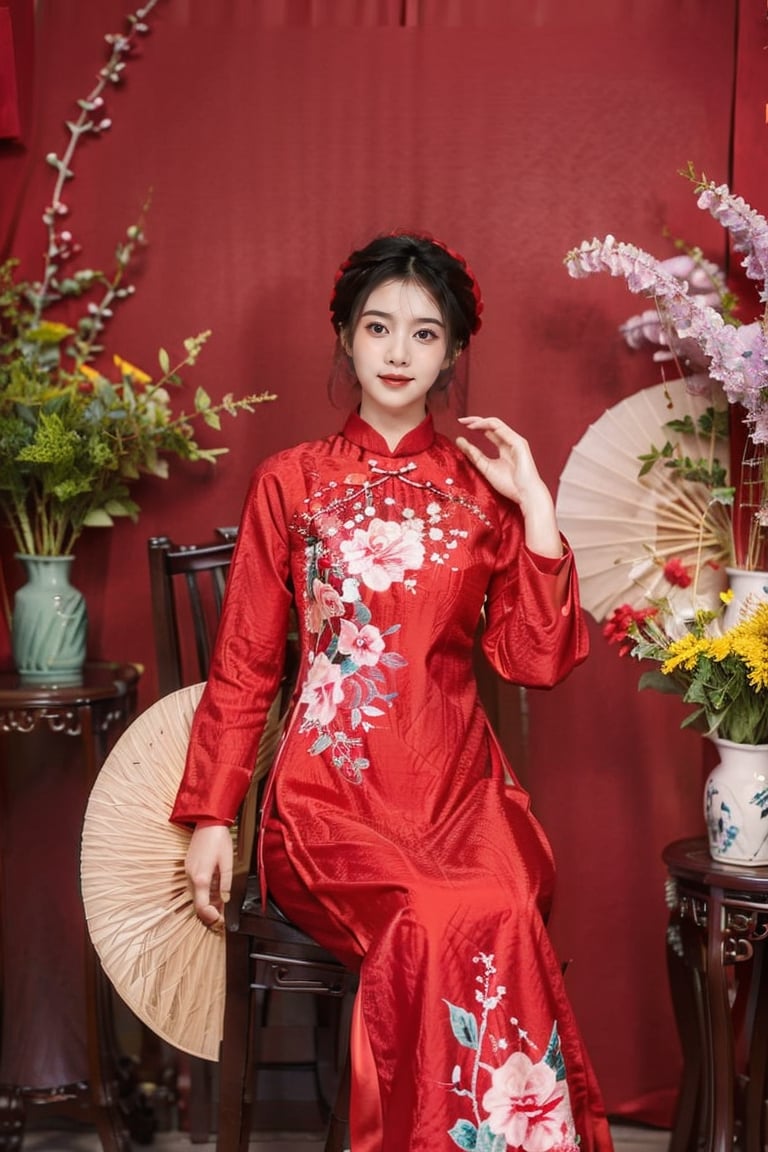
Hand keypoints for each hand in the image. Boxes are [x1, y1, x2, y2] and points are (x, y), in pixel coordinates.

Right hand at [185, 824, 232, 929]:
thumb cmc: (219, 839)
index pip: (201, 906)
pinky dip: (204, 891)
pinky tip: (215, 890)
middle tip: (222, 916)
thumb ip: (226, 882)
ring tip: (221, 904)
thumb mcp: (227, 862)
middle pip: (197, 902)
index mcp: (201, 877)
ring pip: (196, 894)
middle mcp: (191, 876)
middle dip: (209, 911)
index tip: (219, 919)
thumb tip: (225, 898)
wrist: (208, 822)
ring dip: (207, 901)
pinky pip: (195, 884)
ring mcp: (188, 871)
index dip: (210, 916)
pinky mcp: (189, 867)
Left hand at [456, 415, 562, 557]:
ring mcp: (516, 441)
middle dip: (476, 420)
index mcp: (504, 447)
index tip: (460, 424)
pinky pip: (504, 431)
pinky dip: (490, 427)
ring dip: (481, 421)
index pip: (489, 430)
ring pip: (497, 424)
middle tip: (461, 420)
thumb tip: (459, 440)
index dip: (475, 425)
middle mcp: (510, 441)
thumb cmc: (510, 484)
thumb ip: (474, 455)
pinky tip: (479, 427)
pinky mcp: (520, 444)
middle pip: (492, 423)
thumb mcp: (486, 467)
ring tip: (468, 424)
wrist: (525, 495)